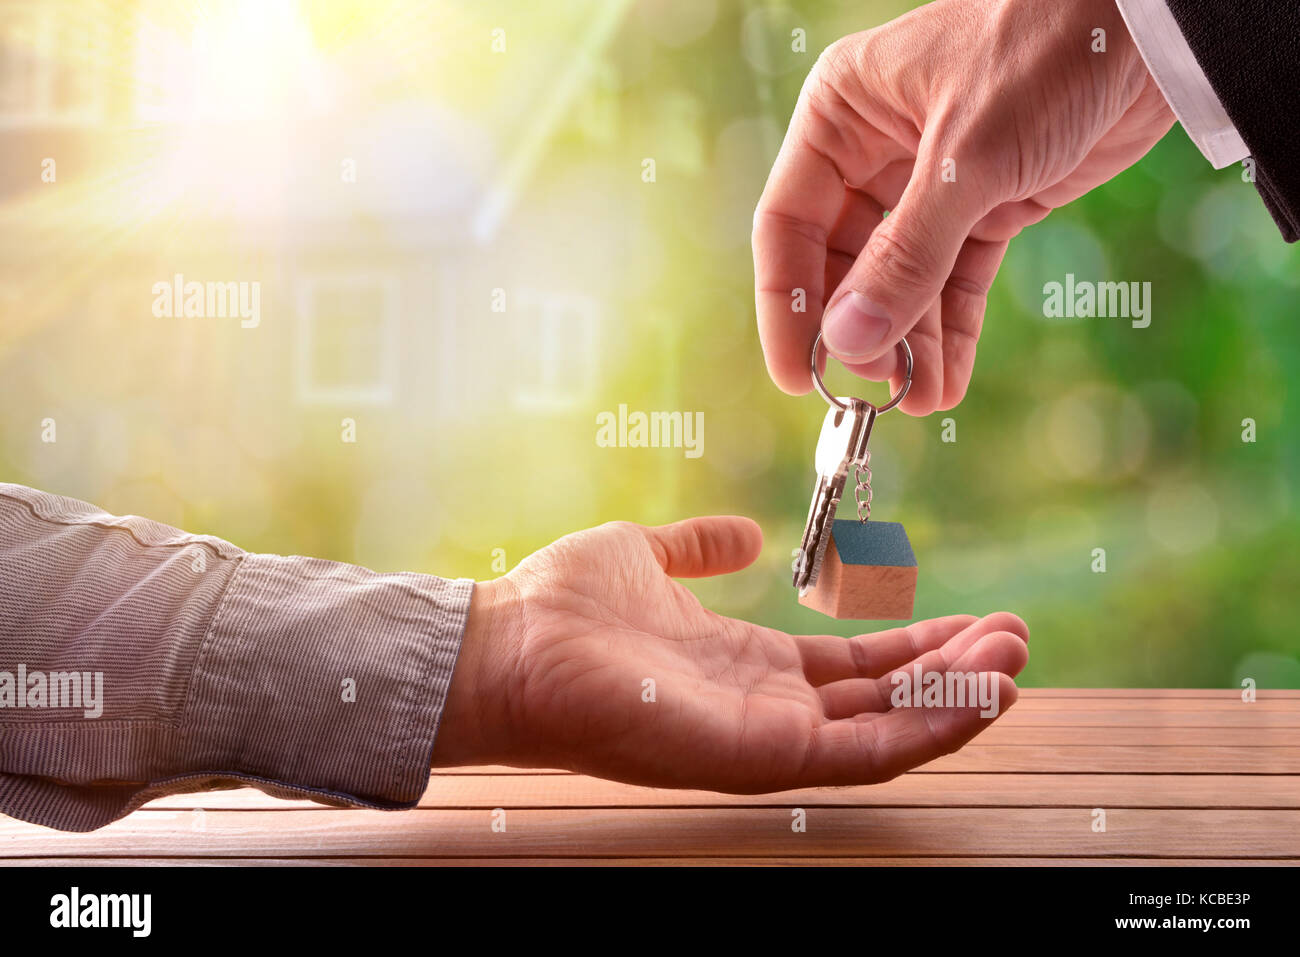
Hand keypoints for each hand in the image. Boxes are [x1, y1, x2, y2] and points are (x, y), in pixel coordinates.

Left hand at [433, 516, 1028, 791]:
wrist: (507, 643)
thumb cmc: (562, 606)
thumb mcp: (647, 556)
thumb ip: (698, 547)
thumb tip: (742, 533)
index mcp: (746, 665)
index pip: (852, 669)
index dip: (916, 646)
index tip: (973, 617)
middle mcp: (763, 708)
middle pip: (883, 701)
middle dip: (953, 673)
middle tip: (1016, 639)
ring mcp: (762, 738)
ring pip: (886, 733)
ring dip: (956, 700)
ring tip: (1016, 662)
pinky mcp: (755, 757)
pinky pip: (860, 755)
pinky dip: (926, 729)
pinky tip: (978, 695)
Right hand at [753, 0, 1173, 413]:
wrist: (1154, 25)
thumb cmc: (1045, 52)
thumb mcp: (966, 161)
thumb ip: (906, 257)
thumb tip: (848, 341)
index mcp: (841, 116)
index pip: (787, 225)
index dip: (786, 305)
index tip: (795, 376)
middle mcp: (874, 150)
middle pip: (843, 262)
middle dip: (863, 330)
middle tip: (878, 388)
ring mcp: (932, 181)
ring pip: (902, 280)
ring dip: (910, 342)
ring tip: (920, 398)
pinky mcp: (989, 203)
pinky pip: (955, 279)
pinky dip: (953, 329)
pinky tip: (948, 378)